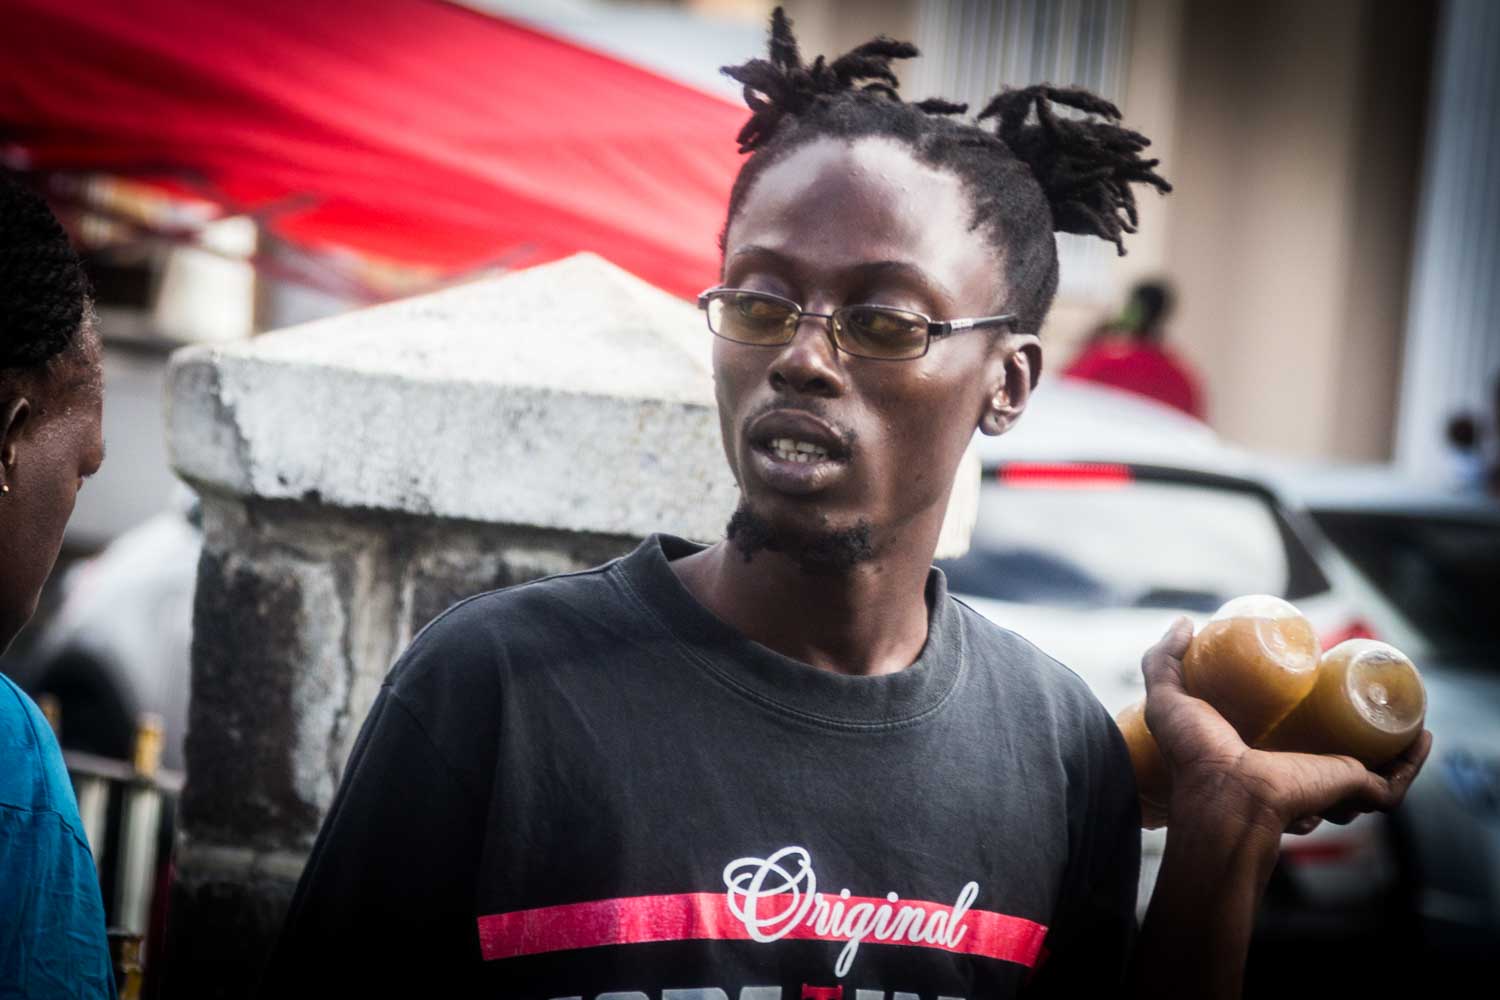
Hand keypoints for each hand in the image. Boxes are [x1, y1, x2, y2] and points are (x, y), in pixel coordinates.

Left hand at [1140, 618, 1431, 836]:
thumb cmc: (1193, 753)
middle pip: (1333, 753)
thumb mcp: (1168, 699)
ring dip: (1391, 743)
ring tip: (1398, 708)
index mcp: (1260, 756)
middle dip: (1352, 727)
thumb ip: (1164, 660)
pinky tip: (1419, 734)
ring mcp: (1326, 789)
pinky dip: (1411, 761)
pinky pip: (1393, 785)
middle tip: (1357, 687)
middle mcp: (1295, 776)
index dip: (1305, 711)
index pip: (1290, 738)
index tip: (1315, 676)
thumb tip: (1186, 623)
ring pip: (1370, 768)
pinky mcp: (1350, 793)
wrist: (1225, 795)